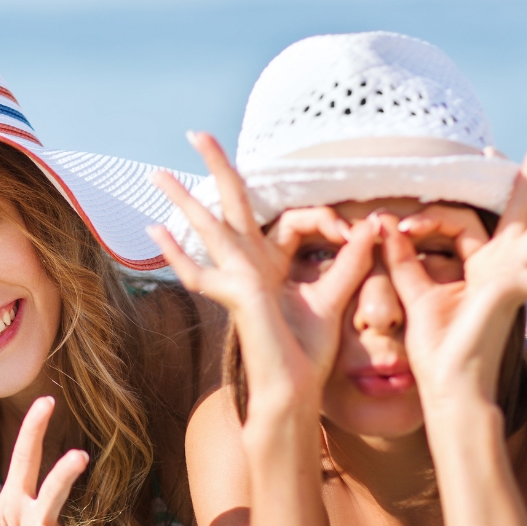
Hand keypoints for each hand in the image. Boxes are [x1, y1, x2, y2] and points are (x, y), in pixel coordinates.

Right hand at [149, 132, 377, 409]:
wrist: (293, 392)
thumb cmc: (307, 355)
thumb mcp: (335, 298)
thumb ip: (351, 261)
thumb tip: (371, 224)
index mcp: (270, 265)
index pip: (287, 220)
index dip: (326, 217)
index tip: (356, 228)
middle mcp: (248, 267)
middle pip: (229, 206)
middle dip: (215, 167)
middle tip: (195, 133)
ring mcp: (236, 281)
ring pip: (207, 229)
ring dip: (183, 199)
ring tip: (157, 174)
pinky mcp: (235, 297)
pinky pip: (200, 271)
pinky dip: (176, 254)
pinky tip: (155, 231)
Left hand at [384, 133, 526, 404]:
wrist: (450, 388)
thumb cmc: (439, 348)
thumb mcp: (416, 295)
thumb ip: (403, 260)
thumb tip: (383, 224)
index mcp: (481, 266)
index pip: (469, 220)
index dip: (436, 213)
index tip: (401, 222)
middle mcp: (503, 266)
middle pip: (519, 212)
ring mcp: (511, 277)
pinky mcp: (507, 291)